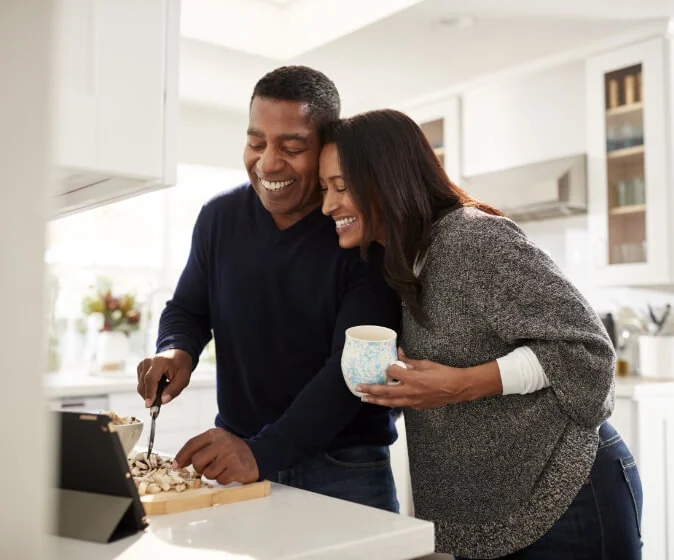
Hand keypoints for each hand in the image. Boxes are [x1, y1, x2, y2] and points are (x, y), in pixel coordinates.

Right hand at [136, 348, 192, 406]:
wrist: (178, 354)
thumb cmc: (181, 365)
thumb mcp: (184, 378)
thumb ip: (174, 390)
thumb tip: (163, 401)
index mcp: (159, 361)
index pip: (150, 379)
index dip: (149, 393)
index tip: (149, 405)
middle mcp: (148, 362)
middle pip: (143, 385)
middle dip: (151, 396)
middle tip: (163, 398)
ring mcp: (142, 364)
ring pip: (141, 386)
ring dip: (151, 392)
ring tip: (164, 386)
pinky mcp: (140, 368)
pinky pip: (141, 384)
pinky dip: (149, 388)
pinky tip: (159, 384)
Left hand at [173, 428, 259, 484]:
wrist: (257, 456)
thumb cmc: (232, 451)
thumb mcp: (217, 443)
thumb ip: (199, 449)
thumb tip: (178, 463)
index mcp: (215, 434)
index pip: (192, 444)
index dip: (182, 456)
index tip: (176, 465)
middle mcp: (222, 442)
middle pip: (197, 461)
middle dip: (200, 468)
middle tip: (210, 466)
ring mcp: (230, 455)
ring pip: (207, 473)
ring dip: (213, 474)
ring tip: (223, 468)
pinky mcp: (236, 468)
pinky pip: (219, 480)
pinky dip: (223, 479)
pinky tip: (230, 472)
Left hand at [356, 349, 473, 410]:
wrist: (459, 388)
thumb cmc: (445, 373)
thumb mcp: (426, 364)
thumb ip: (409, 361)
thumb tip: (399, 353)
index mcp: (413, 378)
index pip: (392, 373)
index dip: (387, 368)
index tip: (386, 365)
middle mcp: (411, 391)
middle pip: (385, 392)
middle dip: (370, 390)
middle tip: (358, 388)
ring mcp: (414, 401)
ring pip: (391, 402)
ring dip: (376, 400)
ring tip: (365, 399)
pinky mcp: (418, 406)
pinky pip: (402, 404)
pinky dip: (392, 402)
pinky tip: (386, 400)